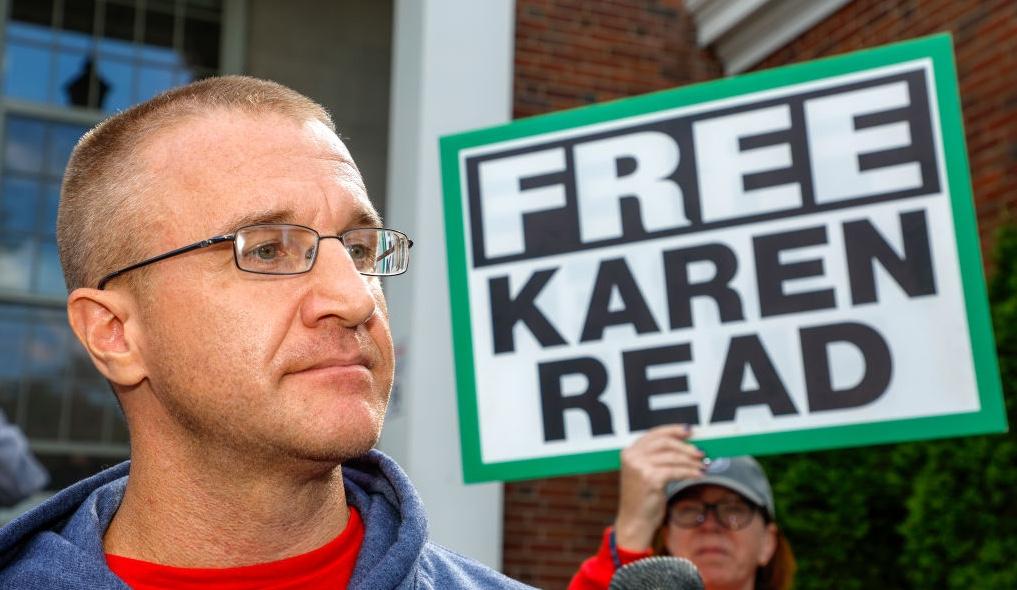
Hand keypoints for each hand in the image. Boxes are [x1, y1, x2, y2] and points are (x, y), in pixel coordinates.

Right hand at [613, 424, 703, 550]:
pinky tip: (698, 475)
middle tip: (700, 452)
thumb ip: (658, 458)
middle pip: (665, 442)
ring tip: (702, 466)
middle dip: (685, 446)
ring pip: (672, 457)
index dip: (673, 430)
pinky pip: (676, 471)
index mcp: (630, 452)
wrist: (635, 521)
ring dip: (691, 461)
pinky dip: (690, 472)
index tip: (689, 431)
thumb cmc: (643, 498)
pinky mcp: (650, 479)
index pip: (654, 433)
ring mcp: (639, 467)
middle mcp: (632, 456)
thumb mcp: (645, 473)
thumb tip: (686, 446)